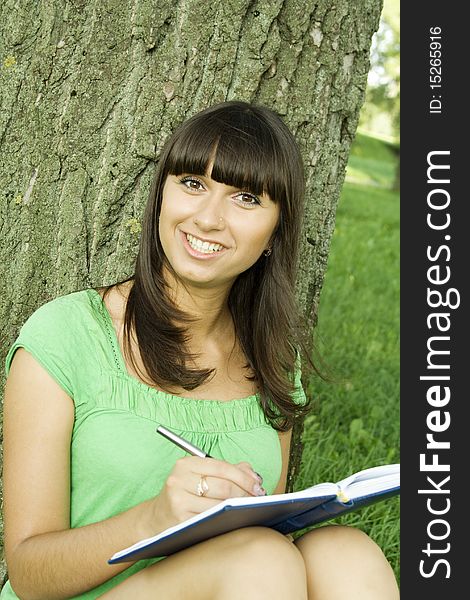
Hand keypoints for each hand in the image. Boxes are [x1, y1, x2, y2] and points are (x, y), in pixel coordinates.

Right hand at [148, 456, 264, 532]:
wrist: (154, 518)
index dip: (244, 477)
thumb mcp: (199, 476)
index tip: (258, 485)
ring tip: (250, 508)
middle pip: (223, 486)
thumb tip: (251, 473)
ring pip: (219, 505)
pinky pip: (210, 520)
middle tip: (258, 499)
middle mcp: (179, 480)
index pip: (222, 467)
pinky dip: (225, 519)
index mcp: (185, 464)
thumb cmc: (183, 494)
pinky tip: (234, 519)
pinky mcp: (180, 521)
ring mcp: (178, 501)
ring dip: (238, 508)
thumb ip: (226, 470)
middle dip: (245, 493)